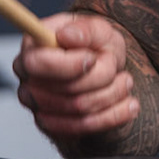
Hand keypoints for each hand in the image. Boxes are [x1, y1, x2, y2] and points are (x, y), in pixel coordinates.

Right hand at [13, 13, 140, 137]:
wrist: (104, 69)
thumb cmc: (97, 46)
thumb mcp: (100, 29)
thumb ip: (86, 29)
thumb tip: (67, 36)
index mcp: (32, 49)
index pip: (37, 64)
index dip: (68, 65)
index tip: (93, 58)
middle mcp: (28, 79)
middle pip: (63, 90)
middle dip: (100, 78)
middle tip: (116, 67)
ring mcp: (38, 105)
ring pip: (78, 109)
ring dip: (112, 94)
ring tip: (126, 81)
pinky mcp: (53, 125)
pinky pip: (84, 128)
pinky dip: (114, 115)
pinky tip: (130, 105)